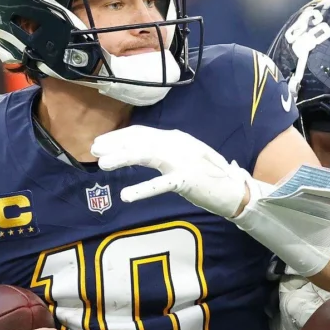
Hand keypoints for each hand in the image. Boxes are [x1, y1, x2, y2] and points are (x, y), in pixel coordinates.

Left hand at [91, 125, 251, 217]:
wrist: (234, 190)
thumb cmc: (208, 176)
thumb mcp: (184, 158)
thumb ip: (164, 153)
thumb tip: (140, 152)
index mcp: (177, 139)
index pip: (142, 133)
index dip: (119, 137)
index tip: (100, 143)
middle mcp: (179, 144)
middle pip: (141, 140)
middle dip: (115, 144)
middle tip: (94, 149)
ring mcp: (184, 161)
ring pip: (147, 155)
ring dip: (123, 158)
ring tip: (103, 164)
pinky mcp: (188, 180)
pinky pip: (162, 184)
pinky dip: (143, 189)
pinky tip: (126, 196)